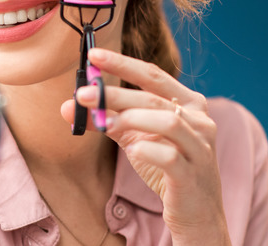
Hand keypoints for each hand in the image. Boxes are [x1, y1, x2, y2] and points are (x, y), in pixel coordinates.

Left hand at [60, 48, 230, 244]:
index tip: (93, 55)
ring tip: (105, 124)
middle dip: (115, 93)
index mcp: (189, 103)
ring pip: (167, 121)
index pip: (153, 75)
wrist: (195, 211)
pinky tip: (132, 151)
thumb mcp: (135, 137)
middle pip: (153, 98)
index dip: (123, 63)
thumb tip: (67, 107)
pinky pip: (169, 156)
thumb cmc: (166, 167)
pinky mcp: (192, 174)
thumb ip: (105, 120)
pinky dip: (146, 150)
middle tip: (82, 94)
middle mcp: (200, 120)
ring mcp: (200, 147)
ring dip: (130, 118)